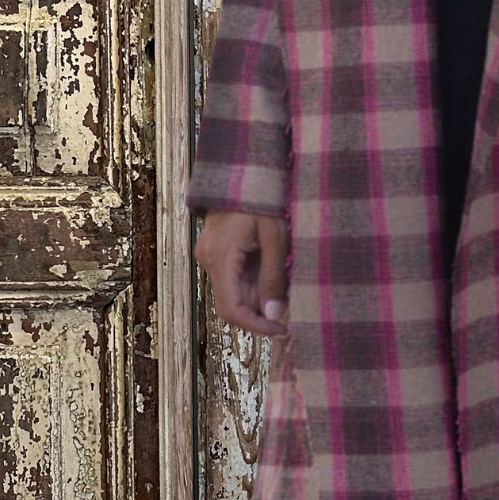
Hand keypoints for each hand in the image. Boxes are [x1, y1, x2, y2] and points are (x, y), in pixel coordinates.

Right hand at [195, 208, 290, 338]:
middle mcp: (208, 259)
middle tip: (290, 306)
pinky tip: (270, 269)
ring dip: (258, 294)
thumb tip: (273, 314)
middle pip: (232, 301)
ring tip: (283, 282)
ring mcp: (209, 255)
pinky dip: (252, 281)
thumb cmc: (261, 198)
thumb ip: (273, 277)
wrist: (242, 170)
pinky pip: (233, 277)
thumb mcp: (275, 237)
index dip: (254, 326)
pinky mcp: (214, 251)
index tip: (279, 329)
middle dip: (261, 309)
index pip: (230, 309)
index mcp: (221, 257)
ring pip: (234, 290)